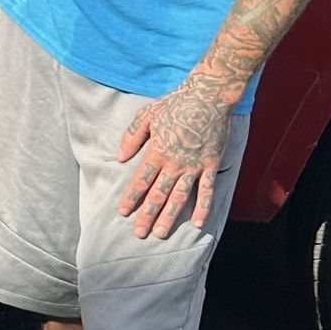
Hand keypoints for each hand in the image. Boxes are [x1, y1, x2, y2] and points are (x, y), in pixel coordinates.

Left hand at [116, 80, 229, 238]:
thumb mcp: (146, 115)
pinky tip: (197, 223)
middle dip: (147, 215)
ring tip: (161, 233)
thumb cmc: (176, 103)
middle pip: (158, 194)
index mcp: (157, 151)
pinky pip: (207, 190)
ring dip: (170, 217)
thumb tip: (119, 157)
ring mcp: (194, 166)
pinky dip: (203, 207)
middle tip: (139, 233)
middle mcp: (175, 163)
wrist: (208, 96)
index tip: (123, 212)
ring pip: (180, 197)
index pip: (141, 180)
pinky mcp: (211, 164)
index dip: (131, 197)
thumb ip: (131, 136)